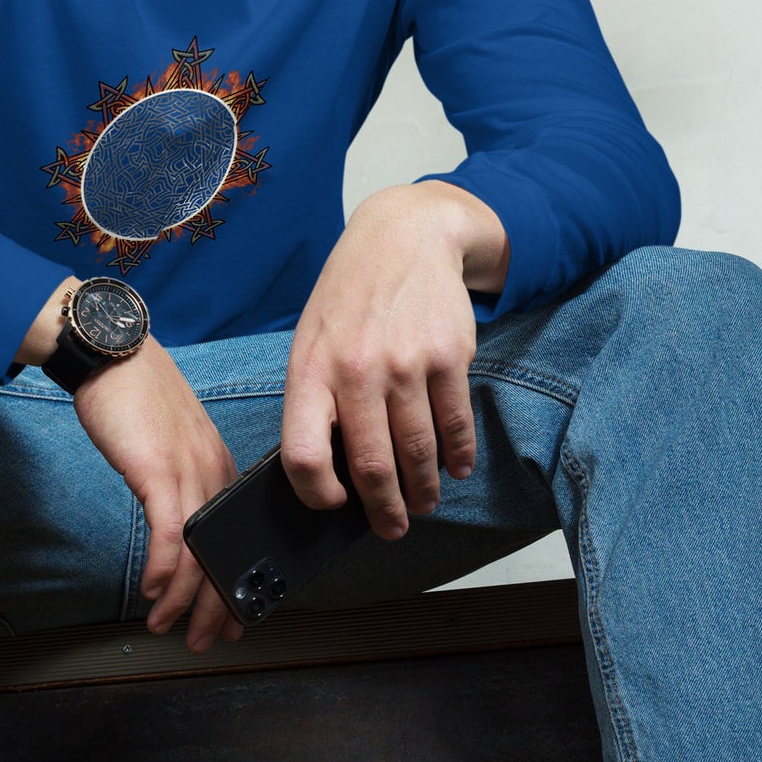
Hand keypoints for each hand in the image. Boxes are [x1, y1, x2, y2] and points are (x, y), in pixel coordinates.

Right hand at [71, 337, 244, 651]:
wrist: (113, 352)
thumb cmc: (134, 391)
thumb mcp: (170, 437)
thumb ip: (181, 473)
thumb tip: (175, 518)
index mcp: (217, 463)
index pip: (235, 536)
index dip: (236, 581)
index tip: (233, 615)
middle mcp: (211, 469)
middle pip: (223, 551)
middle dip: (216, 605)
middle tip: (208, 638)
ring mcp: (186, 469)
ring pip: (198, 550)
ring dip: (184, 598)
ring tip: (167, 624)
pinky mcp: (156, 469)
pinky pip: (169, 532)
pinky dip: (164, 569)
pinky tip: (154, 590)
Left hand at [281, 183, 503, 538]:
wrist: (403, 236)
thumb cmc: (350, 295)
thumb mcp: (313, 338)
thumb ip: (317, 397)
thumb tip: (330, 469)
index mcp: (311, 369)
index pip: (304, 454)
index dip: (318, 494)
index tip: (334, 504)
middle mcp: (356, 370)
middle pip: (371, 467)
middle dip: (384, 511)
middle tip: (391, 526)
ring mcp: (405, 364)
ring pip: (418, 454)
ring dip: (423, 491)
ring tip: (423, 501)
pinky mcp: (449, 358)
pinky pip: (456, 426)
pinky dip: (458, 457)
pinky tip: (454, 466)